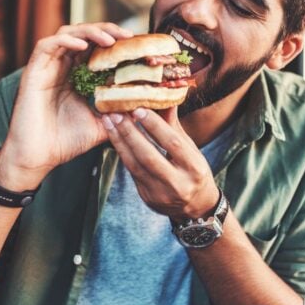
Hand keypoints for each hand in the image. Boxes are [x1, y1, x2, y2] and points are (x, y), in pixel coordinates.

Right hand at [0, 23, 132, 189]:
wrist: (37, 158)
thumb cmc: (65, 142)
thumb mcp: (102, 125)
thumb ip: (121, 115)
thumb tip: (147, 108)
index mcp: (77, 76)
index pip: (97, 48)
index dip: (116, 42)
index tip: (137, 45)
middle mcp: (62, 68)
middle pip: (84, 35)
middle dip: (107, 31)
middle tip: (128, 36)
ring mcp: (47, 68)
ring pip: (67, 34)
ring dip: (89, 32)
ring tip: (110, 40)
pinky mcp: (33, 72)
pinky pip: (46, 46)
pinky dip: (65, 40)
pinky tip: (82, 45)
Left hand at [101, 107, 218, 219]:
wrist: (195, 206)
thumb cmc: (194, 171)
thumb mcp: (191, 150)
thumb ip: (174, 127)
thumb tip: (165, 97)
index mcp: (194, 168)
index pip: (172, 143)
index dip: (155, 125)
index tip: (139, 109)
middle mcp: (178, 183)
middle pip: (149, 156)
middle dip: (130, 133)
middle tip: (116, 114)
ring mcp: (160, 193)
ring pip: (135, 165)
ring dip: (120, 142)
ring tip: (109, 122)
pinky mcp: (147, 197)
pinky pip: (131, 172)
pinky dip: (122, 153)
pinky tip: (115, 137)